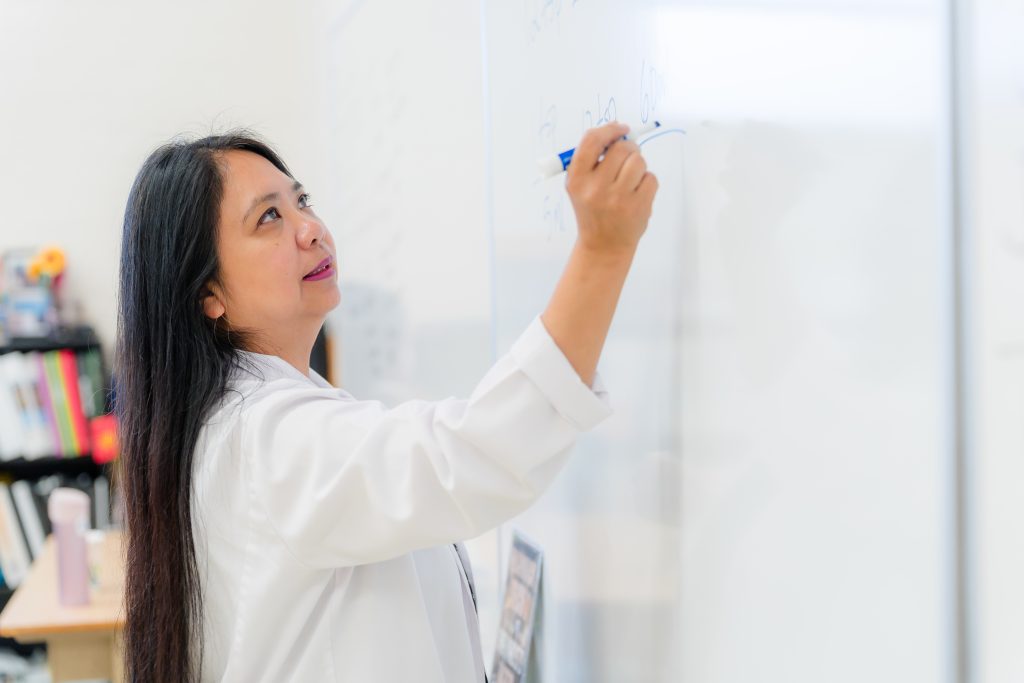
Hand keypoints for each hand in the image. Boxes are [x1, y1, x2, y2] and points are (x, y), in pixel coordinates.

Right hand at [565, 121, 658, 255]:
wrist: (603, 245)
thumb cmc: (593, 209)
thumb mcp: (580, 185)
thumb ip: (593, 158)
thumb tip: (618, 130)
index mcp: (577, 180)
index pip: (592, 141)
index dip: (609, 130)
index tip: (621, 128)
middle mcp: (595, 188)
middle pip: (621, 148)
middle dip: (628, 149)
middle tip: (627, 158)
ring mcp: (618, 198)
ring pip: (639, 161)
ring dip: (638, 166)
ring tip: (630, 180)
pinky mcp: (638, 206)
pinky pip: (651, 178)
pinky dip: (647, 182)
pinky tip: (636, 194)